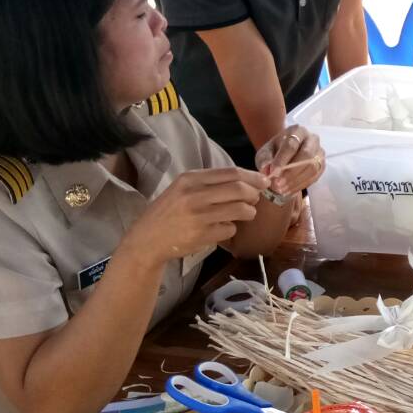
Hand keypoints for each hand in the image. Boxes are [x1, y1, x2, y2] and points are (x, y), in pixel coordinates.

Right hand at [121, 168, 265, 267]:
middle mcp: (194, 195)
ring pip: (240, 209)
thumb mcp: (183, 188)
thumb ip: (210, 182)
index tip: (264, 181)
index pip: (231, 173)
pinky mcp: (202, 235)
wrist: (147, 239)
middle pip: (239, 189)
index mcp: (190, 179)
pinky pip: (230, 229)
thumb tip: (247, 179)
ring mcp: (198, 216)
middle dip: (255, 193)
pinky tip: (223, 228)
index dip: (253, 177)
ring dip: (249, 212)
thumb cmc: (169, 211)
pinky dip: (232, 228)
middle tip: (256, 198)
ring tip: (245, 213)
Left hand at [255, 124, 324, 196]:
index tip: (272, 172)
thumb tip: (267, 169)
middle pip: (306, 154)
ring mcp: (319, 152)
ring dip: (296, 181)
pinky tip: (288, 191)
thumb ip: (264, 160)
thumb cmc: (274, 153)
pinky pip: (315, 177)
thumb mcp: (265, 154)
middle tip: (277, 184)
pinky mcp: (322, 165)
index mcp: (296, 131)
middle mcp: (311, 139)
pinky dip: (301, 185)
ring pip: (312, 167)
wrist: (285, 159)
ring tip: (281, 190)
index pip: (291, 144)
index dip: (282, 159)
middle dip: (291, 172)